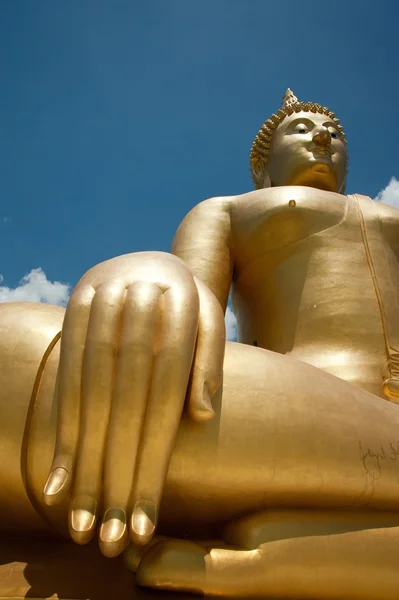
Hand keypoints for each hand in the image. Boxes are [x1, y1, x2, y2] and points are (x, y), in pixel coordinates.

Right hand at [42, 251, 224, 556]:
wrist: (152, 259)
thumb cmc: (191, 302)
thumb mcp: (212, 318)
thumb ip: (211, 360)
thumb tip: (199, 414)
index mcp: (181, 304)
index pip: (166, 392)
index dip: (154, 455)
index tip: (147, 516)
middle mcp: (138, 302)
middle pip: (125, 399)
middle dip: (117, 469)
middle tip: (111, 535)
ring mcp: (100, 302)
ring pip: (90, 391)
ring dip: (84, 459)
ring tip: (82, 518)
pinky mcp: (73, 308)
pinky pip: (66, 373)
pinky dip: (62, 425)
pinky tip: (60, 475)